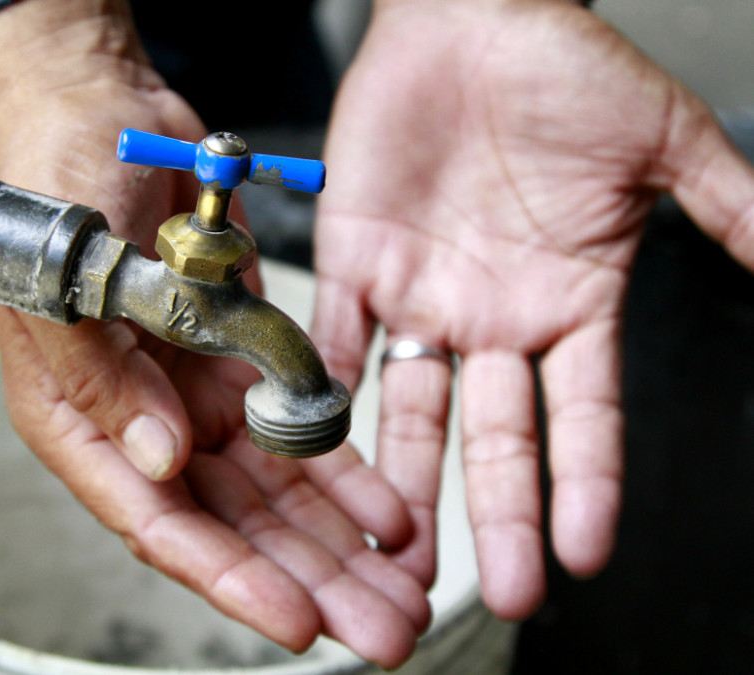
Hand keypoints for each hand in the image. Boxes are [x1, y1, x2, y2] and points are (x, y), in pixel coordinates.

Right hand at [0, 1, 427, 665]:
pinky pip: (300, 430)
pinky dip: (347, 470)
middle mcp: (145, 424)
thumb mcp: (63, 282)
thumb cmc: (56, 189)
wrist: (100, 116)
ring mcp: (197, 397)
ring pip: (278, 493)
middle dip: (311, 580)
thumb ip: (103, 381)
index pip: (161, 524)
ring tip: (406, 586)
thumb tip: (162, 463)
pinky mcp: (241, 363)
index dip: (232, 579)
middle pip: (235, 527)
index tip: (298, 622)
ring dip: (342, 542)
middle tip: (383, 629)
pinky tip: (392, 508)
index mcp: (86, 422)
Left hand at [312, 0, 753, 619]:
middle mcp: (492, 318)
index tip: (583, 550)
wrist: (469, 18)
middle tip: (498, 589)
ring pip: (410, 409)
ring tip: (397, 549)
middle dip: (495, 511)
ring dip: (404, 478)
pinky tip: (322, 449)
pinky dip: (325, 391)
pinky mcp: (357, 265)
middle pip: (496, 436)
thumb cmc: (564, 71)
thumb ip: (732, 210)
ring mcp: (422, 297)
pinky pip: (337, 340)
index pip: (583, 416)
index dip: (585, 484)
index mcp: (568, 303)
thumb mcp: (664, 145)